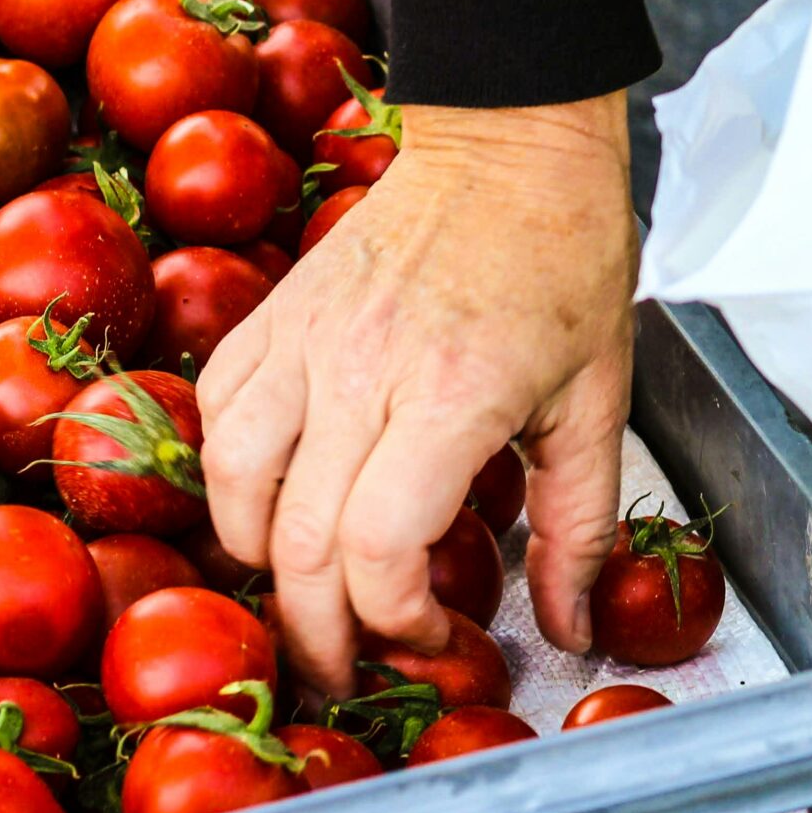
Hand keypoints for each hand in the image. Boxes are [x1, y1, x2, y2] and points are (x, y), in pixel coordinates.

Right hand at [197, 94, 638, 696]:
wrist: (509, 145)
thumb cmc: (564, 264)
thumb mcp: (598, 403)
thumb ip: (579, 528)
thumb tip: (567, 630)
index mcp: (456, 395)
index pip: (378, 548)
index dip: (394, 620)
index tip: (431, 633)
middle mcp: (365, 369)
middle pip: (298, 543)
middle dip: (316, 633)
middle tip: (347, 667)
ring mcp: (305, 337)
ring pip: (229, 482)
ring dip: (257, 559)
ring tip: (301, 590)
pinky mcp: (273, 314)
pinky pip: (213, 412)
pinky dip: (225, 475)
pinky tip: (270, 500)